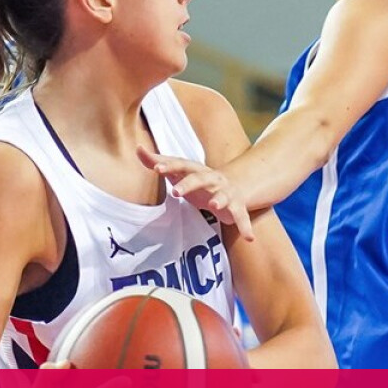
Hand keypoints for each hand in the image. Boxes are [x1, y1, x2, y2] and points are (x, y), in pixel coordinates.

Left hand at [137, 146, 254, 240]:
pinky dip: (245, 227)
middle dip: (188, 184)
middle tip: (175, 191)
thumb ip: (157, 161)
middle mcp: (212, 178)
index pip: (180, 165)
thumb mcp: (179, 171)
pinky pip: (242, 217)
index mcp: (196, 169)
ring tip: (215, 206)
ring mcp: (225, 192)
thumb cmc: (198, 180)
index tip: (156, 168)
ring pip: (223, 195)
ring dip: (220, 199)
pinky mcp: (237, 206)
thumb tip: (138, 148)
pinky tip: (250, 239)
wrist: (233, 185)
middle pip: (200, 178)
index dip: (169, 166)